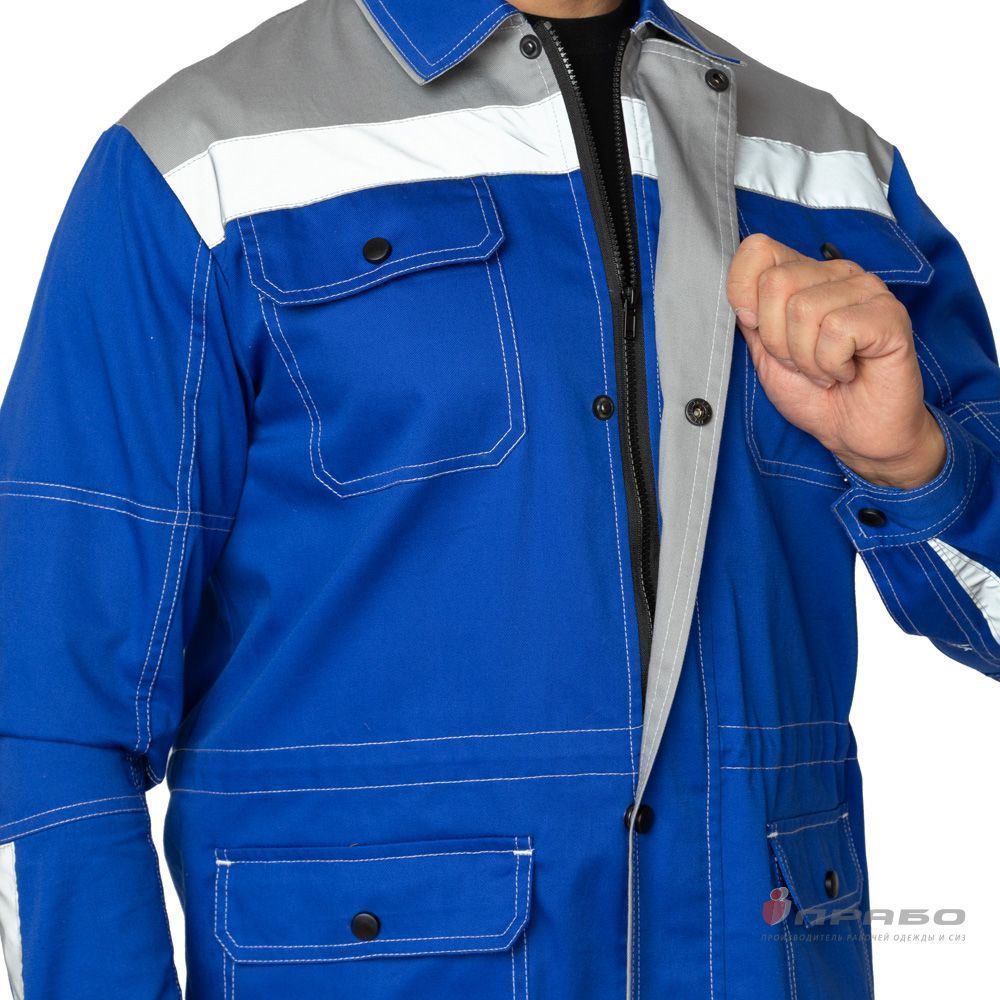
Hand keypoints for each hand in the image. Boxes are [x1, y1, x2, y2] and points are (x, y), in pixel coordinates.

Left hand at [726, 234, 945, 489]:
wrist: (856, 433)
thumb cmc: (816, 395)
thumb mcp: (765, 356)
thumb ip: (751, 320)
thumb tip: (742, 296)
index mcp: (804, 276)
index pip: (756, 250)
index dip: (744, 295)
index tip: (762, 332)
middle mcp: (836, 274)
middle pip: (776, 282)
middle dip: (777, 340)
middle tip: (803, 362)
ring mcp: (866, 289)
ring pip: (804, 309)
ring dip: (806, 358)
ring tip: (826, 370)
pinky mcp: (889, 314)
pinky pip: (836, 330)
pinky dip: (831, 364)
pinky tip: (847, 371)